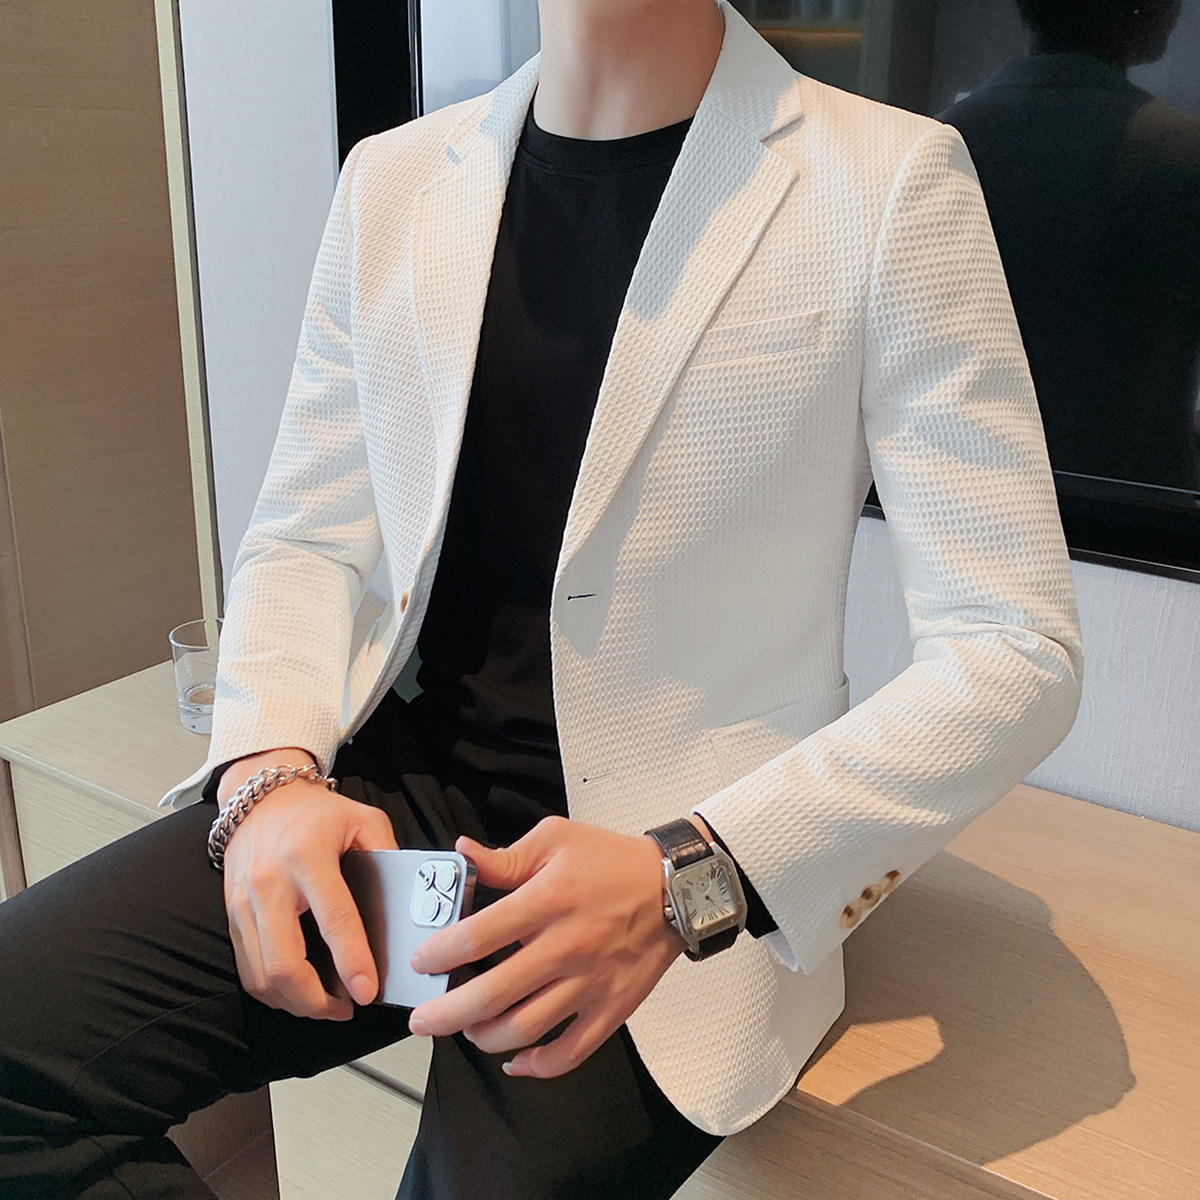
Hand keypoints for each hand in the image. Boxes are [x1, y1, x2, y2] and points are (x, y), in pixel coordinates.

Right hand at [219, 751, 397, 1019]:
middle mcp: (270, 883)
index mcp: (308, 856)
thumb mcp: (363, 819)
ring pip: (261, 975)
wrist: (260, 797)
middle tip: (346, 1009)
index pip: (333, 918)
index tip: (367, 992)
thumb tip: (409, 901)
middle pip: (284, 963)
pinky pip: (247, 969)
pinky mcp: (231, 915)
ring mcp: (243, 903)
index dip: (352, 960)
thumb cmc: (318, 812)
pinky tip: (299, 993)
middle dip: (315, 1000)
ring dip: (295, 1003)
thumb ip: (387, 855)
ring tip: (327, 1007)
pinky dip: (273, 991)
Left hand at [407, 815, 684, 1077]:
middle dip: (446, 1013)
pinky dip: (537, 1065)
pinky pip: (570, 1051)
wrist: (676, 888)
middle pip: (492, 994)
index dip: (440, 954)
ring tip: (466, 1029)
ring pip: (524, 1028)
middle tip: (422, 1020)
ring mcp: (589, 984)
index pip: (479, 936)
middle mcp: (566, 947)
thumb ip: (505, 856)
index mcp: (549, 901)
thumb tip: (462, 853)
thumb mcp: (555, 839)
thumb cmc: (611, 861)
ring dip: (483, 1037)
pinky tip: (514, 1060)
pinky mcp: (610, 1009)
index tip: (422, 962)